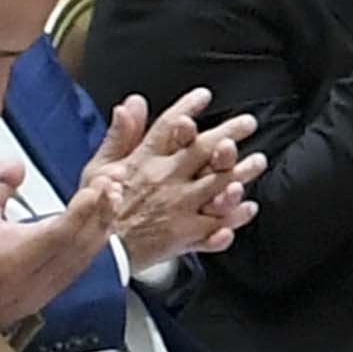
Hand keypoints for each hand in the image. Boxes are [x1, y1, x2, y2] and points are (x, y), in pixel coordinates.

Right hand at [0, 130, 112, 331]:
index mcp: (11, 262)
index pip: (56, 235)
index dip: (79, 212)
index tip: (95, 188)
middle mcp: (34, 278)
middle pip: (80, 243)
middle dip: (100, 209)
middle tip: (114, 180)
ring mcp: (44, 288)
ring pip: (85, 255)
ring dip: (102, 223)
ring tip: (115, 195)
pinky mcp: (48, 293)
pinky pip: (81, 266)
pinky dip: (95, 242)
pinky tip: (103, 226)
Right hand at [106, 89, 255, 265]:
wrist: (96, 255)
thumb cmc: (94, 213)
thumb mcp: (98, 170)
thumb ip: (120, 136)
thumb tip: (132, 103)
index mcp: (144, 163)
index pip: (169, 128)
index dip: (187, 109)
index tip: (204, 96)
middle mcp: (166, 180)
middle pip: (204, 150)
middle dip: (230, 133)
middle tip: (248, 123)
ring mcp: (179, 207)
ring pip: (219, 184)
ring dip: (241, 171)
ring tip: (258, 161)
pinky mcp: (185, 234)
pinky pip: (218, 223)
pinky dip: (234, 216)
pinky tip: (248, 207)